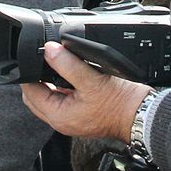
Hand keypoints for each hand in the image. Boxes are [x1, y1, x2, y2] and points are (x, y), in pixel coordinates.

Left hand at [20, 41, 148, 142]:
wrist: (141, 114)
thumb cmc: (120, 104)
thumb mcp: (91, 80)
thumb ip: (67, 64)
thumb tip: (49, 50)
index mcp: (59, 116)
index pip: (30, 93)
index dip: (29, 74)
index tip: (33, 57)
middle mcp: (62, 120)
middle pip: (36, 97)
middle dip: (37, 79)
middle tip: (45, 60)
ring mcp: (72, 118)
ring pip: (50, 97)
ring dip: (50, 82)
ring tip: (60, 66)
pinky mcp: (81, 113)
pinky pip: (63, 99)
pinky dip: (62, 87)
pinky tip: (72, 75)